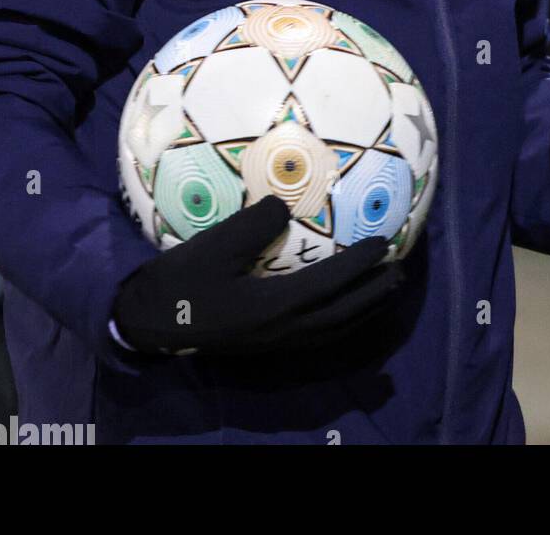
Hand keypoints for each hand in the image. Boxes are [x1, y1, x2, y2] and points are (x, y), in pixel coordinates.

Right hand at [112, 195, 404, 356]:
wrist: (148, 321)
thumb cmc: (181, 281)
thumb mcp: (214, 246)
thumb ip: (253, 226)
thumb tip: (284, 206)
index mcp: (273, 308)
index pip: (330, 285)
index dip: (360, 265)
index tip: (385, 244)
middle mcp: (281, 330)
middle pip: (342, 316)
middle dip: (374, 295)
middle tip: (401, 272)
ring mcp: (273, 342)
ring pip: (331, 330)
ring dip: (362, 310)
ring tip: (384, 290)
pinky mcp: (264, 343)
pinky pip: (316, 334)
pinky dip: (340, 320)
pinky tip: (342, 306)